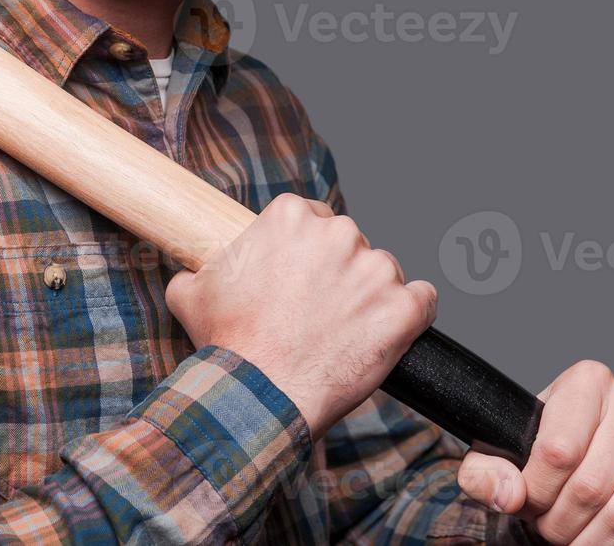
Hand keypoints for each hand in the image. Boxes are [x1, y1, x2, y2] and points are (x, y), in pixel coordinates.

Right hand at [164, 192, 437, 438]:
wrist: (259, 396)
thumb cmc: (227, 344)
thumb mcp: (191, 292)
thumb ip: (200, 269)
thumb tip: (196, 272)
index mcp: (290, 217)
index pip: (312, 219)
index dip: (305, 252)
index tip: (298, 278)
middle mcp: (338, 233)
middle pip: (349, 243)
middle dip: (338, 272)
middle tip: (317, 310)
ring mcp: (376, 270)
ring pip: (383, 272)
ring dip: (369, 296)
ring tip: (344, 332)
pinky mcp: (404, 309)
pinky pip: (423, 301)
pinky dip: (410, 316)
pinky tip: (387, 334)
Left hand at [456, 360, 613, 543]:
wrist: (587, 459)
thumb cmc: (542, 453)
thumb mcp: (499, 453)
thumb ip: (485, 472)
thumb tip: (509, 493)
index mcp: (587, 381)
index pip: (558, 450)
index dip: (537, 492)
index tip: (526, 506)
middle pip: (592, 486)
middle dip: (563, 523)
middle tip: (550, 531)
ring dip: (596, 540)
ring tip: (576, 539)